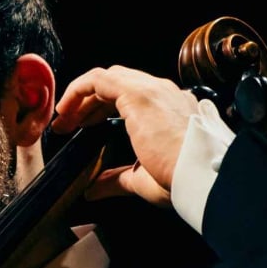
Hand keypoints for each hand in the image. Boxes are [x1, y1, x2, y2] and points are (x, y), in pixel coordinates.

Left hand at [51, 65, 203, 206]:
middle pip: (116, 85)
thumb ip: (117, 179)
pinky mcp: (138, 94)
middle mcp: (162, 93)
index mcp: (169, 108)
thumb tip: (95, 188)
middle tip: (68, 124)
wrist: (203, 173)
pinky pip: (98, 80)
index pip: (130, 96)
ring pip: (106, 79)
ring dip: (80, 97)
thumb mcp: (143, 178)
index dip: (101, 110)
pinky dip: (78, 90)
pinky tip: (66, 111)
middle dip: (88, 103)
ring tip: (64, 119)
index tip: (83, 128)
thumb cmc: (183, 177)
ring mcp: (152, 90)